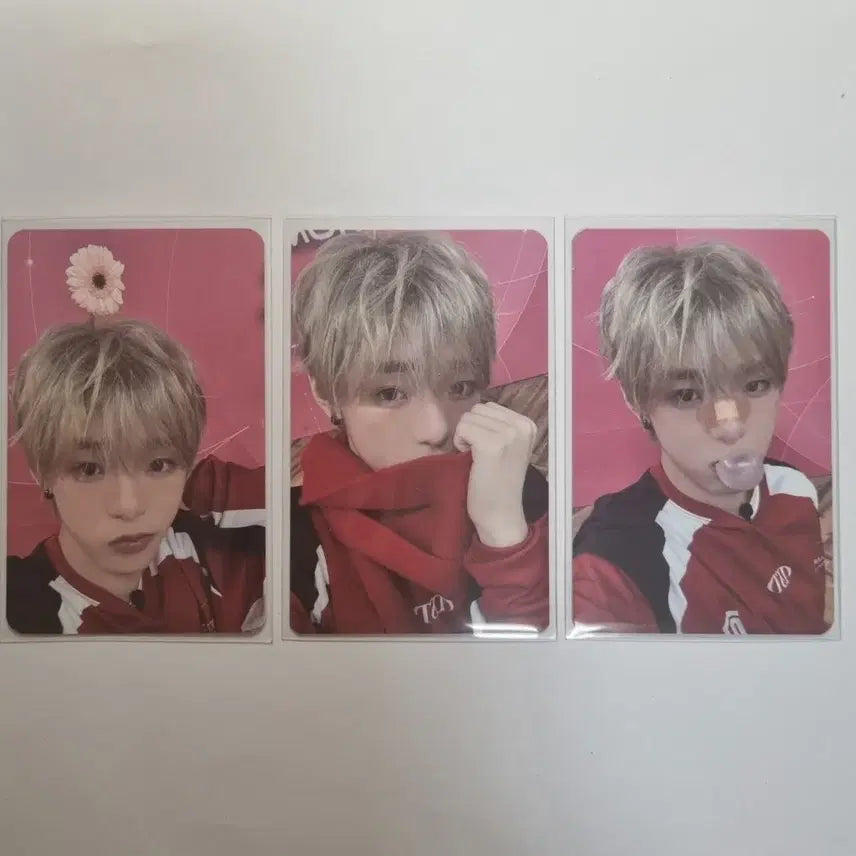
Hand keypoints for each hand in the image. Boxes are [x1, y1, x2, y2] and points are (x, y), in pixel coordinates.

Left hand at [452, 401, 536, 547]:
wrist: (501, 514)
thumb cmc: (499, 483)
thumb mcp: (509, 448)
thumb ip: (499, 426)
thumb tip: (476, 409)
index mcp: (528, 425)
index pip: (490, 407)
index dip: (481, 426)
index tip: (489, 450)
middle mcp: (522, 426)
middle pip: (478, 409)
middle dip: (472, 429)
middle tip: (479, 454)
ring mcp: (508, 435)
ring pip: (468, 417)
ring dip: (465, 435)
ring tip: (476, 457)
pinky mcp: (491, 445)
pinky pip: (462, 428)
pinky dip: (460, 442)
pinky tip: (470, 459)